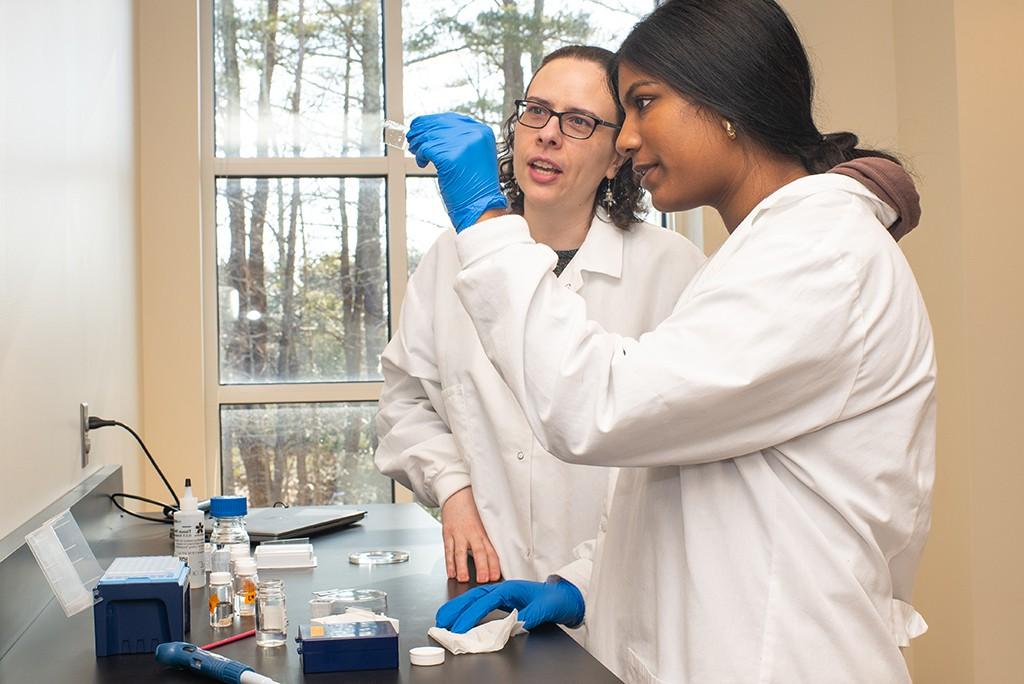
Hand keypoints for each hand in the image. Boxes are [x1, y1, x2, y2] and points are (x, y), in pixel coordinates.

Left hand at [407, 113, 507, 231]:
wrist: (481, 207)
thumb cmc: (475, 187)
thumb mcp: (474, 155)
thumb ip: (460, 140)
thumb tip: (434, 129)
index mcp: (482, 132)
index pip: (451, 118)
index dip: (432, 121)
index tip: (421, 125)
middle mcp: (474, 134)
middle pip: (438, 124)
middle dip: (421, 130)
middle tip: (411, 137)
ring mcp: (462, 145)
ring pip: (429, 136)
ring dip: (418, 144)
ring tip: (416, 152)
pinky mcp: (449, 157)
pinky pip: (426, 148)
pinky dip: (420, 155)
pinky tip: (422, 162)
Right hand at [435, 577, 584, 633]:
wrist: (565, 595)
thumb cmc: (554, 600)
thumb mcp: (543, 609)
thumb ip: (528, 617)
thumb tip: (512, 626)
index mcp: (509, 588)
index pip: (484, 602)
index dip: (469, 616)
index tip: (458, 628)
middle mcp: (502, 588)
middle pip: (473, 596)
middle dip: (455, 608)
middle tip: (439, 620)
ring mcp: (502, 593)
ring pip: (474, 598)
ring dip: (458, 607)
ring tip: (444, 617)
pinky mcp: (503, 600)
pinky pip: (481, 603)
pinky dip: (469, 608)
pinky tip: (462, 616)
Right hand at [441, 487, 501, 582]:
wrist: (457, 494)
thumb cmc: (473, 509)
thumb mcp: (485, 522)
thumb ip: (489, 539)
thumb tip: (499, 557)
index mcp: (484, 532)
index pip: (491, 551)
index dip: (494, 565)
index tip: (496, 576)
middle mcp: (472, 533)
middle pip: (479, 552)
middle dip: (481, 567)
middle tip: (483, 579)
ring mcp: (459, 534)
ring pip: (460, 552)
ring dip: (462, 567)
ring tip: (463, 579)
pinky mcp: (447, 534)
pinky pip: (448, 550)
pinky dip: (449, 562)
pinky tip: (451, 573)